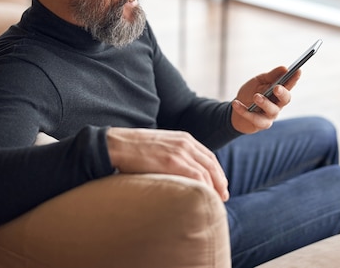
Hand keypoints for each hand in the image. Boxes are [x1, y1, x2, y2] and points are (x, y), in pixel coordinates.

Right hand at [106, 128, 228, 200]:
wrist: (116, 145)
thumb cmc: (133, 148)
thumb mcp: (160, 145)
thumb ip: (173, 153)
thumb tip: (180, 171)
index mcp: (184, 138)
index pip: (208, 156)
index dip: (217, 172)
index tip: (221, 184)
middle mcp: (186, 143)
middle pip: (211, 164)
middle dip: (220, 181)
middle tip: (224, 196)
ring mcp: (180, 152)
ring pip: (207, 172)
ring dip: (214, 188)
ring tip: (216, 202)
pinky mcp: (173, 162)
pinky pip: (197, 177)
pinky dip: (205, 188)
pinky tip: (204, 198)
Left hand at [230, 66, 300, 133]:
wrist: (236, 108)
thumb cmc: (250, 93)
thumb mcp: (258, 81)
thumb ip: (271, 76)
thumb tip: (284, 68)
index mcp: (278, 92)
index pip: (289, 85)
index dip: (294, 79)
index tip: (298, 71)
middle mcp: (277, 104)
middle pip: (285, 100)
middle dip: (282, 93)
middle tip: (277, 88)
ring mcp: (270, 115)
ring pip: (272, 110)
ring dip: (264, 103)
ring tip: (256, 96)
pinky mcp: (260, 124)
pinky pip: (254, 118)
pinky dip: (244, 110)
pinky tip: (236, 103)